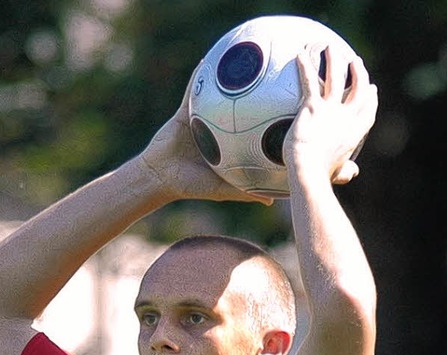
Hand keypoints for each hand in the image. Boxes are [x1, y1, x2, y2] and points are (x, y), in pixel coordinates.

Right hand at [140, 69, 272, 204]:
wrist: (159, 177)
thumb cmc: (190, 186)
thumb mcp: (221, 189)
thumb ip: (245, 192)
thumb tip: (272, 202)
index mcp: (229, 146)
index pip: (253, 131)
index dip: (269, 120)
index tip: (287, 109)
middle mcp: (218, 130)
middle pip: (241, 108)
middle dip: (256, 94)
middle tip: (275, 78)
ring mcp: (202, 119)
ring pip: (219, 95)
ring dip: (229, 79)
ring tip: (246, 61)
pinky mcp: (186, 112)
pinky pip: (194, 89)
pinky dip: (201, 75)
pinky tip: (211, 60)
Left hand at [284, 46, 377, 183]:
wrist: (309, 171)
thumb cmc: (321, 176)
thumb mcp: (338, 173)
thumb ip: (346, 171)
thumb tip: (353, 173)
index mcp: (354, 134)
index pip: (367, 112)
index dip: (370, 99)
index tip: (372, 90)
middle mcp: (347, 118)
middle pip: (357, 89)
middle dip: (358, 74)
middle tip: (356, 63)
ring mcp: (331, 109)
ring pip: (336, 77)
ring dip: (334, 60)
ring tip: (331, 49)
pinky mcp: (312, 106)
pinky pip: (309, 81)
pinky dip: (305, 66)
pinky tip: (301, 55)